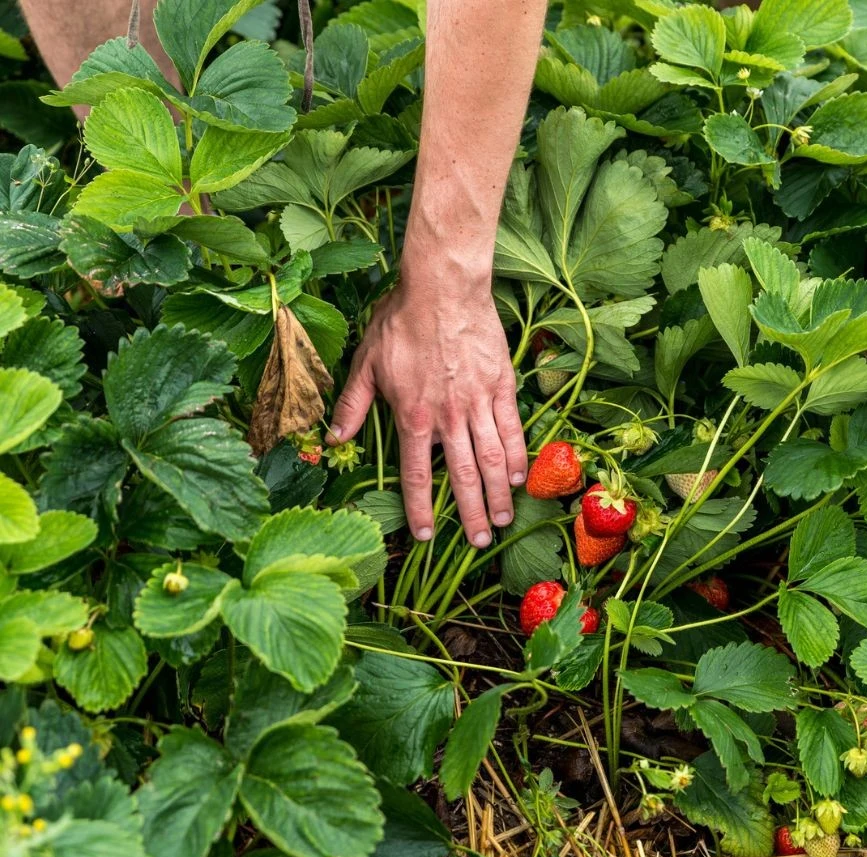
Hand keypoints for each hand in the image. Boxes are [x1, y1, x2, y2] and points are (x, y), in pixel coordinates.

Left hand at [327, 278, 527, 547]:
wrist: (443, 288)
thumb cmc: (401, 321)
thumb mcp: (366, 362)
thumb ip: (352, 404)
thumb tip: (333, 437)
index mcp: (412, 416)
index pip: (417, 475)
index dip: (420, 509)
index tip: (426, 536)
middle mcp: (448, 417)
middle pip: (462, 477)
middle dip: (471, 515)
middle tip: (481, 543)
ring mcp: (478, 403)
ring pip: (491, 459)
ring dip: (498, 495)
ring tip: (503, 520)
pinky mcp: (501, 387)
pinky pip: (512, 430)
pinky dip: (517, 457)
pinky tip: (519, 478)